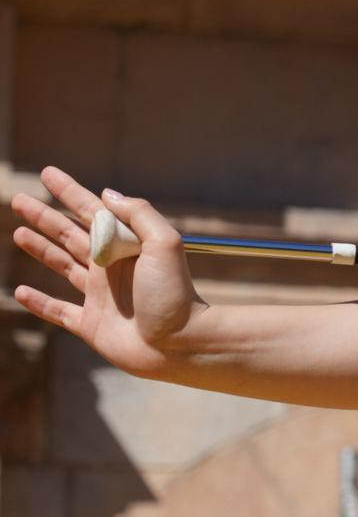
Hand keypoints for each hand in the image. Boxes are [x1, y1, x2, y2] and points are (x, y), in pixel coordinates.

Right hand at [11, 166, 206, 376]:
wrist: (180, 343)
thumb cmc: (175, 294)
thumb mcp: (165, 244)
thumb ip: (139, 214)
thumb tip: (107, 194)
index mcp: (126, 246)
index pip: (91, 212)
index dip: (69, 192)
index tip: (48, 173)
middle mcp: (111, 268)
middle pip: (70, 235)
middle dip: (45, 217)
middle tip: (19, 201)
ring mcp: (99, 296)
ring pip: (62, 266)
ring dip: (40, 249)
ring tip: (18, 233)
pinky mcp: (91, 325)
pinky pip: (58, 311)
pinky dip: (39, 302)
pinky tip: (20, 291)